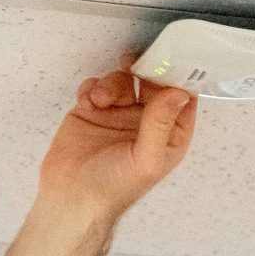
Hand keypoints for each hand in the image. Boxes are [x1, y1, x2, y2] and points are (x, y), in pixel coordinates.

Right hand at [37, 50, 197, 219]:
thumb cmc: (113, 188)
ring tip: (99, 100)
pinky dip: (92, 88)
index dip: (178, 78)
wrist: (71, 196)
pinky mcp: (95, 109)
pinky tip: (87, 103)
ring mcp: (120, 114)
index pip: (183, 99)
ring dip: (111, 84)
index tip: (170, 59)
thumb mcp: (145, 159)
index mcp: (169, 136)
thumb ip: (161, 124)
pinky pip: (98, 84)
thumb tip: (179, 93)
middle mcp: (147, 123)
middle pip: (152, 82)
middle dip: (143, 70)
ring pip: (123, 80)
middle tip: (132, 63)